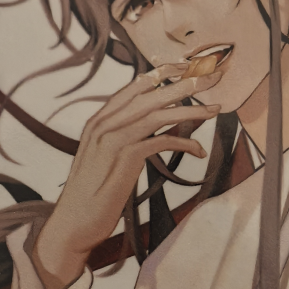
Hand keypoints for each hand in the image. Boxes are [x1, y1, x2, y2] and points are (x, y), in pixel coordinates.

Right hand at [34, 62, 222, 288]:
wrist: (74, 222)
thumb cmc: (91, 195)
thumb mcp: (103, 159)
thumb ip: (120, 139)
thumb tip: (148, 130)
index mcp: (98, 120)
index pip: (134, 86)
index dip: (162, 73)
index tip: (186, 67)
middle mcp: (104, 124)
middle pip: (150, 94)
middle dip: (183, 83)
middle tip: (210, 77)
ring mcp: (112, 140)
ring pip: (157, 114)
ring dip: (190, 110)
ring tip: (214, 109)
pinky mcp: (124, 159)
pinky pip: (160, 141)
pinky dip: (183, 142)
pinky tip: (198, 150)